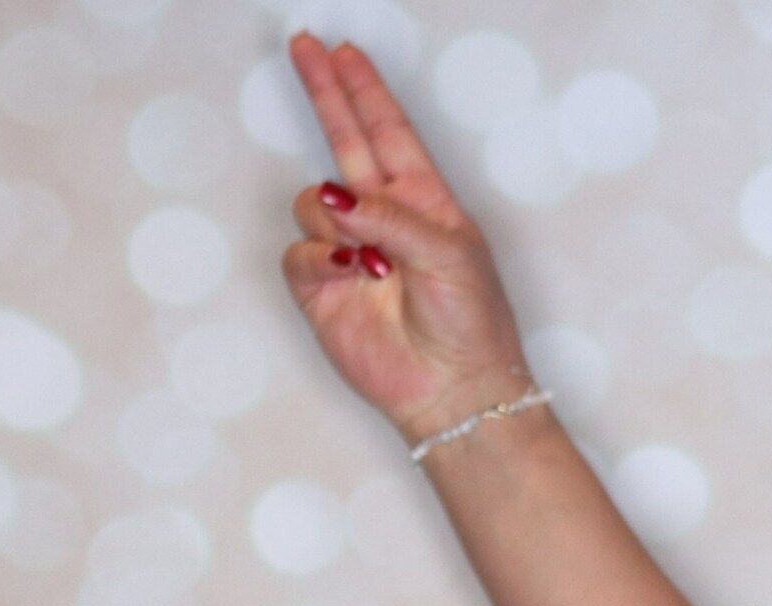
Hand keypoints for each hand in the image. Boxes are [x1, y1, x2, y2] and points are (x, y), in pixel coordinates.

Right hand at [277, 35, 537, 443]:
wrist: (455, 391)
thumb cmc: (471, 324)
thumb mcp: (450, 254)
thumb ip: (391, 217)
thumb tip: (335, 197)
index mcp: (423, 201)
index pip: (387, 132)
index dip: (364, 91)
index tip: (342, 51)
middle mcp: (382, 218)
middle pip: (343, 140)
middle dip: (325, 93)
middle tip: (305, 47)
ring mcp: (349, 250)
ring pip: (313, 202)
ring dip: (337, 223)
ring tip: (373, 262)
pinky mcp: (321, 286)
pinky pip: (299, 251)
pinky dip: (322, 260)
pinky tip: (352, 277)